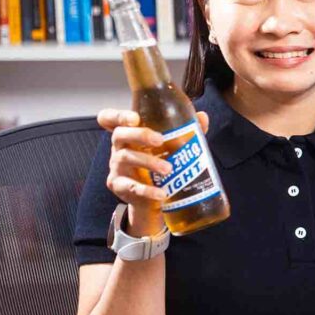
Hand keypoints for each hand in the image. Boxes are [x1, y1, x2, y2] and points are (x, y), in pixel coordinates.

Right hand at [97, 109, 209, 235]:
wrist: (151, 197)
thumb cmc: (159, 162)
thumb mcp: (170, 146)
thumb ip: (186, 130)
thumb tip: (202, 117)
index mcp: (129, 133)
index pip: (111, 118)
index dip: (118, 116)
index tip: (134, 117)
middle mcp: (119, 147)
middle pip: (120, 134)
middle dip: (139, 135)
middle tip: (160, 140)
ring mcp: (117, 167)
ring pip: (126, 158)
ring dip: (148, 162)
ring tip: (168, 169)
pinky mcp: (119, 185)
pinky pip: (130, 186)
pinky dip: (147, 190)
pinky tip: (161, 193)